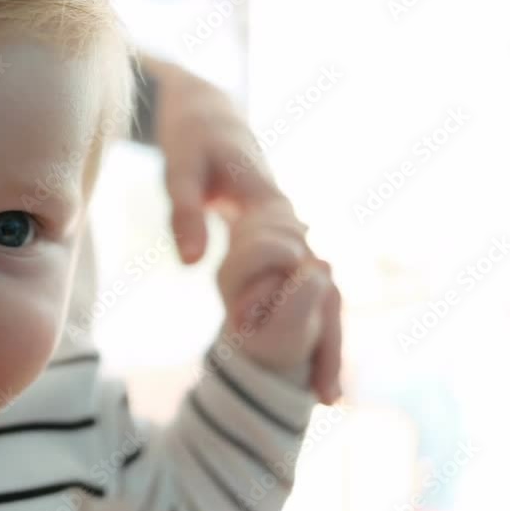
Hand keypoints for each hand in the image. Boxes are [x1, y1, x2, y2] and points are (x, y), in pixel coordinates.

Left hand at [143, 56, 342, 403]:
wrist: (207, 111)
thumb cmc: (192, 137)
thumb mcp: (181, 169)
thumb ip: (185, 213)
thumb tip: (193, 265)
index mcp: (270, 205)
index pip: (296, 267)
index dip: (300, 310)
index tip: (299, 355)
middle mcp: (290, 222)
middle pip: (324, 289)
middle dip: (329, 341)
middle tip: (328, 399)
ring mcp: (289, 231)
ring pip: (321, 291)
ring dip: (327, 338)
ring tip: (327, 394)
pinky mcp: (279, 238)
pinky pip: (304, 285)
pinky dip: (313, 319)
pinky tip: (309, 357)